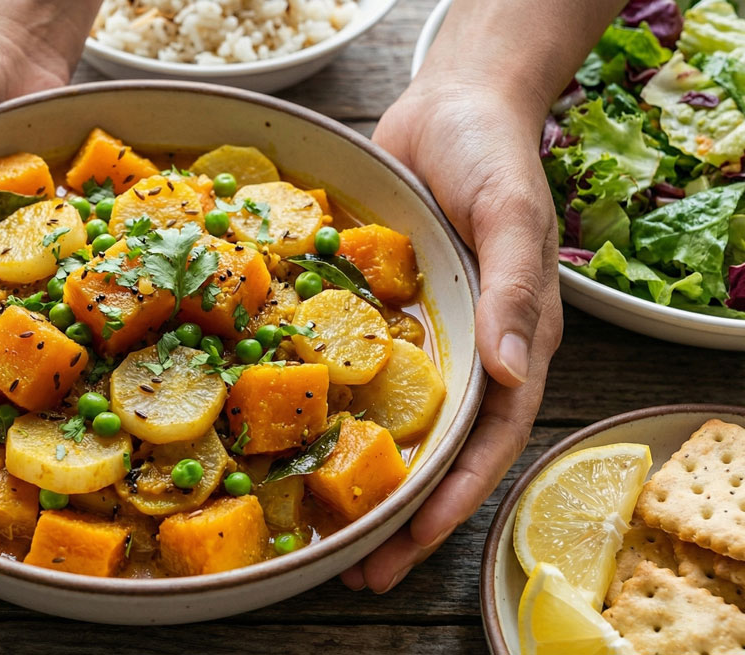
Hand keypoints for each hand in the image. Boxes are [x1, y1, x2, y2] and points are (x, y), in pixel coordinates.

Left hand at [339, 80, 564, 591]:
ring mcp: (416, 341)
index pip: (488, 440)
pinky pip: (348, 374)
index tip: (411, 542)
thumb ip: (518, 286)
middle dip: (401, 518)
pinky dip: (325, 415)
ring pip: (390, 428)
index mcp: (512, 344)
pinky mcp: (371, 317)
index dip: (453, 497)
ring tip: (321, 536)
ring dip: (359, 482)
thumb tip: (515, 371)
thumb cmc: (492, 155)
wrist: (447, 106)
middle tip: (358, 573)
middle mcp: (465, 356)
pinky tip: (285, 444)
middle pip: (435, 454)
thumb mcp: (512, 211)